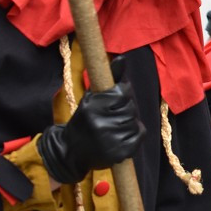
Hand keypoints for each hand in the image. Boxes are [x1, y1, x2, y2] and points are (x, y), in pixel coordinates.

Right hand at [38, 56, 145, 183]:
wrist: (71, 151)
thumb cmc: (85, 118)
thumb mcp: (92, 97)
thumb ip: (109, 77)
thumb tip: (122, 57)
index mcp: (92, 106)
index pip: (123, 92)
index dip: (122, 93)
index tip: (115, 98)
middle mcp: (100, 123)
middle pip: (130, 107)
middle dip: (125, 109)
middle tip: (113, 115)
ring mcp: (110, 140)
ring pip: (135, 121)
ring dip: (129, 122)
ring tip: (114, 126)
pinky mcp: (120, 153)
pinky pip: (139, 135)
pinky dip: (134, 134)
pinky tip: (120, 135)